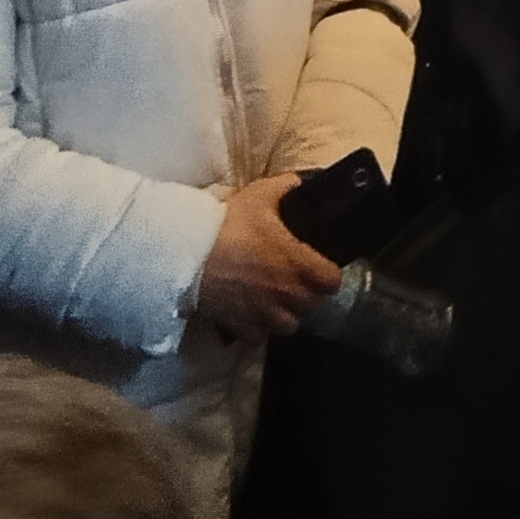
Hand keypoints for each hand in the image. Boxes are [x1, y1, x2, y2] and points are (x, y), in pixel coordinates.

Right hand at [195, 173, 339, 341]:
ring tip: (276, 300)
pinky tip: (251, 314)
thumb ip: (285, 186)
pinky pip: (259, 337)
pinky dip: (258, 329)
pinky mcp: (240, 327)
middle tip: (295, 279)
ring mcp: (263, 314)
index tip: (321, 267)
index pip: (332, 281)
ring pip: (289, 325)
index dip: (329, 274)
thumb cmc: (228, 225)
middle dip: (308, 293)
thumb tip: (299, 181)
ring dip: (286, 314)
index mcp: (297, 263)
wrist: (187, 256)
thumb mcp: (259, 195)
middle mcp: (286, 294)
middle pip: (313, 304)